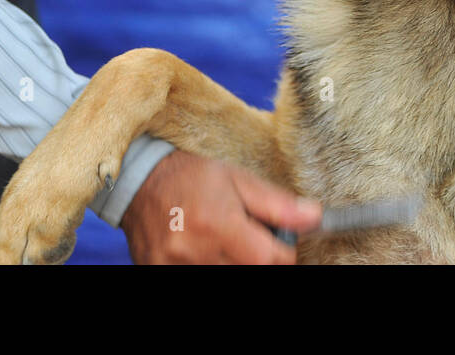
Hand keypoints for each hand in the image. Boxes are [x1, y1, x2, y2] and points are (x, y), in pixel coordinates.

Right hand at [120, 150, 320, 263]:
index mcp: (218, 223)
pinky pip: (199, 276)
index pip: (270, 259)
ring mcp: (174, 267)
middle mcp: (195, 251)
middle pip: (249, 271)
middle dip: (255, 259)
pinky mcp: (158, 274)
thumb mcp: (238, 180)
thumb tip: (315, 218)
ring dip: (232, 262)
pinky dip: (209, 265)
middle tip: (245, 240)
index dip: (282, 254)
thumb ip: (277, 204)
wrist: (140, 182)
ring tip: (221, 242)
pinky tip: (203, 251)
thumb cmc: (193, 178)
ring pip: (225, 276)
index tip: (277, 244)